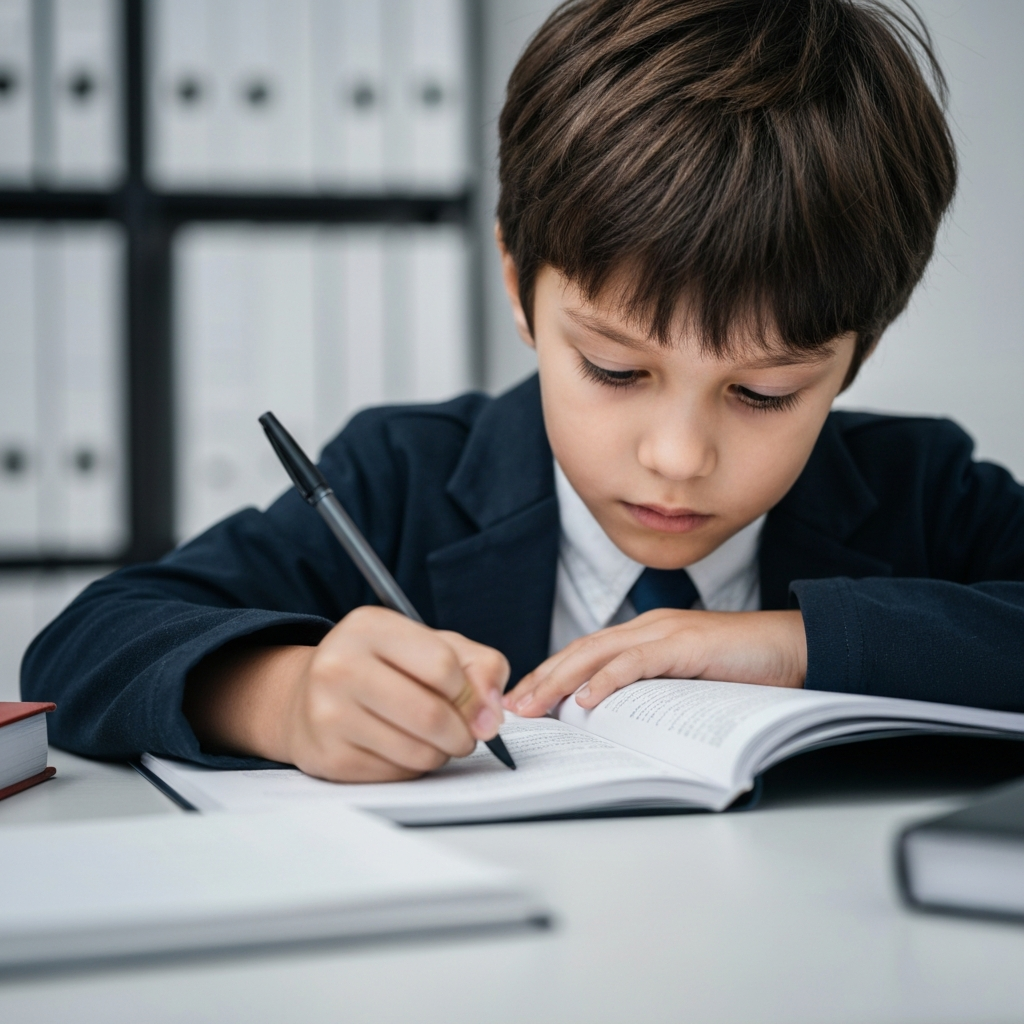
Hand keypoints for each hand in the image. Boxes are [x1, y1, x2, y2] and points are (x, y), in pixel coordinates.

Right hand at [185, 606, 509, 782]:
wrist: (307, 696)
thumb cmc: (384, 667)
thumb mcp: (432, 645)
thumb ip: (479, 666)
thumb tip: (491, 716)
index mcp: (369, 627)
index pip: (442, 666)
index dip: (469, 692)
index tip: (473, 702)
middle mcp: (340, 665)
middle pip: (431, 715)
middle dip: (462, 733)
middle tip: (464, 734)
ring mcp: (328, 714)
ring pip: (417, 752)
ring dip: (440, 753)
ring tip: (433, 739)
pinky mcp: (328, 757)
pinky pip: (396, 775)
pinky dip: (412, 768)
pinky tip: (401, 748)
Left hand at [503, 609, 806, 716]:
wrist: (794, 648)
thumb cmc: (744, 668)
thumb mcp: (687, 680)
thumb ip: (653, 689)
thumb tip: (614, 717)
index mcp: (645, 634)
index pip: (585, 653)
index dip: (551, 675)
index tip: (523, 700)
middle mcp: (648, 628)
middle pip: (580, 651)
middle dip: (542, 679)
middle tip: (511, 707)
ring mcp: (665, 633)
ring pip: (598, 654)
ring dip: (561, 681)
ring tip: (534, 706)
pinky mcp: (685, 645)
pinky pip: (638, 662)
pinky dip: (609, 680)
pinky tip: (587, 700)